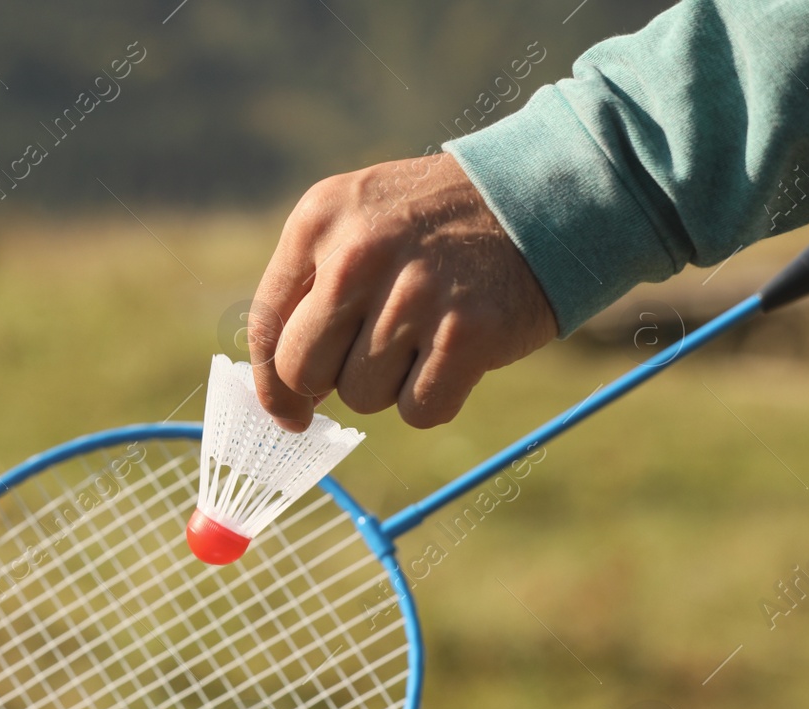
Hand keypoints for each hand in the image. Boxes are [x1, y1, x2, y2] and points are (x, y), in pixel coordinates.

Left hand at [247, 154, 557, 429]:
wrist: (543, 194)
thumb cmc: (436, 225)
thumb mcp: (358, 222)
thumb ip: (309, 290)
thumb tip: (283, 394)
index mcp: (319, 221)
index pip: (266, 326)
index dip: (272, 384)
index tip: (290, 412)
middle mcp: (358, 253)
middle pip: (303, 372)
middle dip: (332, 381)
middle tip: (373, 353)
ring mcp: (413, 293)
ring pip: (361, 398)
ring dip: (390, 383)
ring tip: (425, 331)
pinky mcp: (467, 332)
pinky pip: (418, 410)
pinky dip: (434, 398)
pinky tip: (454, 353)